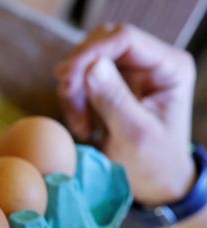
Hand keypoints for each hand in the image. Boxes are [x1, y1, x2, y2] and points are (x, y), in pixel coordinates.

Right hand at [55, 24, 195, 205]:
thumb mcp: (134, 136)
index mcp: (169, 68)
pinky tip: (82, 123)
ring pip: (87, 59)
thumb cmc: (152, 164)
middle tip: (70, 106)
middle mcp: (152, 61)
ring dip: (73, 89)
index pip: (125, 39)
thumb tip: (91, 67)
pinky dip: (73, 98)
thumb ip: (115, 100)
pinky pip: (81, 77)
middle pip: (102, 43)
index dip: (91, 52)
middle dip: (78, 73)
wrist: (154, 182)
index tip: (65, 79)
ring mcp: (132, 70)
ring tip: (81, 126)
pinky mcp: (114, 82)